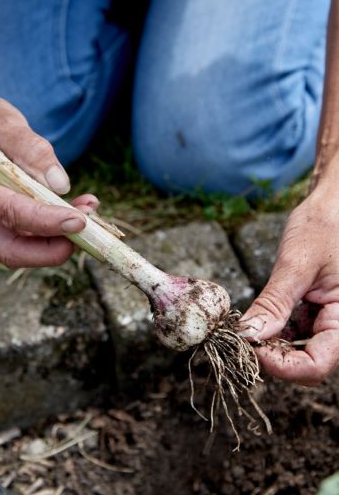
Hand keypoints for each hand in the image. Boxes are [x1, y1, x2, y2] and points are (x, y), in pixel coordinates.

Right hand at [0, 77, 97, 266]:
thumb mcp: (3, 119)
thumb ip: (29, 148)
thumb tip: (59, 185)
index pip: (7, 212)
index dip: (46, 221)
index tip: (80, 220)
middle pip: (9, 249)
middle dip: (53, 248)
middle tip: (89, 228)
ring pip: (18, 248)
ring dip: (57, 239)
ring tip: (87, 209)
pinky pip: (21, 238)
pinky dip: (50, 231)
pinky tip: (74, 209)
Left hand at [240, 188, 338, 385]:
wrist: (333, 204)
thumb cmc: (324, 226)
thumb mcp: (296, 264)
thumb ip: (275, 303)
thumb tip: (249, 336)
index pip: (316, 365)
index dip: (282, 366)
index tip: (250, 349)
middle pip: (306, 362)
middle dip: (272, 356)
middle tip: (240, 339)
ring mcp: (328, 318)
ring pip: (298, 348)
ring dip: (270, 343)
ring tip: (244, 328)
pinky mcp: (315, 310)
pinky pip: (295, 330)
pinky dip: (274, 328)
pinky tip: (256, 317)